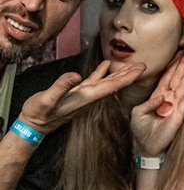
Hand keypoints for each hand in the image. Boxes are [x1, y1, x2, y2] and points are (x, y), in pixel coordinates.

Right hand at [18, 60, 145, 134]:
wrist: (33, 125)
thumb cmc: (39, 114)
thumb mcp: (47, 100)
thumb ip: (61, 87)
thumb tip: (76, 75)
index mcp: (86, 97)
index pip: (112, 86)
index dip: (127, 77)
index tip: (141, 70)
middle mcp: (88, 97)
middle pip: (114, 84)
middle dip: (129, 75)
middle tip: (144, 65)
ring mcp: (83, 95)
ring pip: (106, 82)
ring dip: (119, 73)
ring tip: (131, 65)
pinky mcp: (76, 93)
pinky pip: (93, 80)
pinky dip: (101, 72)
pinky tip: (106, 65)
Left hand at [131, 53, 183, 156]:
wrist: (146, 146)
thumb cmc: (140, 129)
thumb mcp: (139, 112)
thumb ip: (149, 103)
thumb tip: (161, 97)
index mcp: (158, 95)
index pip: (167, 77)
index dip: (173, 65)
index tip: (179, 54)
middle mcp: (169, 99)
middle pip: (178, 79)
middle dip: (183, 66)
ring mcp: (176, 105)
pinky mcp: (180, 114)